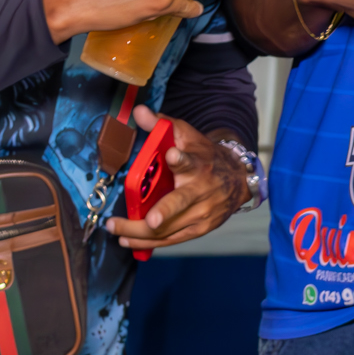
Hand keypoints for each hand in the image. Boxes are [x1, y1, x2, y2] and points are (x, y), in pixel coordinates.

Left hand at [104, 106, 251, 250]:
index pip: (189, 161)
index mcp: (198, 165)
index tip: (170, 155)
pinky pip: (171, 239)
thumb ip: (162, 125)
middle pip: (178, 204)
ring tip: (116, 229)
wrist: (238, 179)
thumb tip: (138, 112)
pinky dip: (148, 242)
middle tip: (139, 221)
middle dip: (161, 213)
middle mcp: (201, 190)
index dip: (179, 159)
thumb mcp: (188, 136)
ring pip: (169, 227)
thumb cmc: (206, 157)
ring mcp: (202, 213)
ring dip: (140, 232)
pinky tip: (129, 241)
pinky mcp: (200, 228)